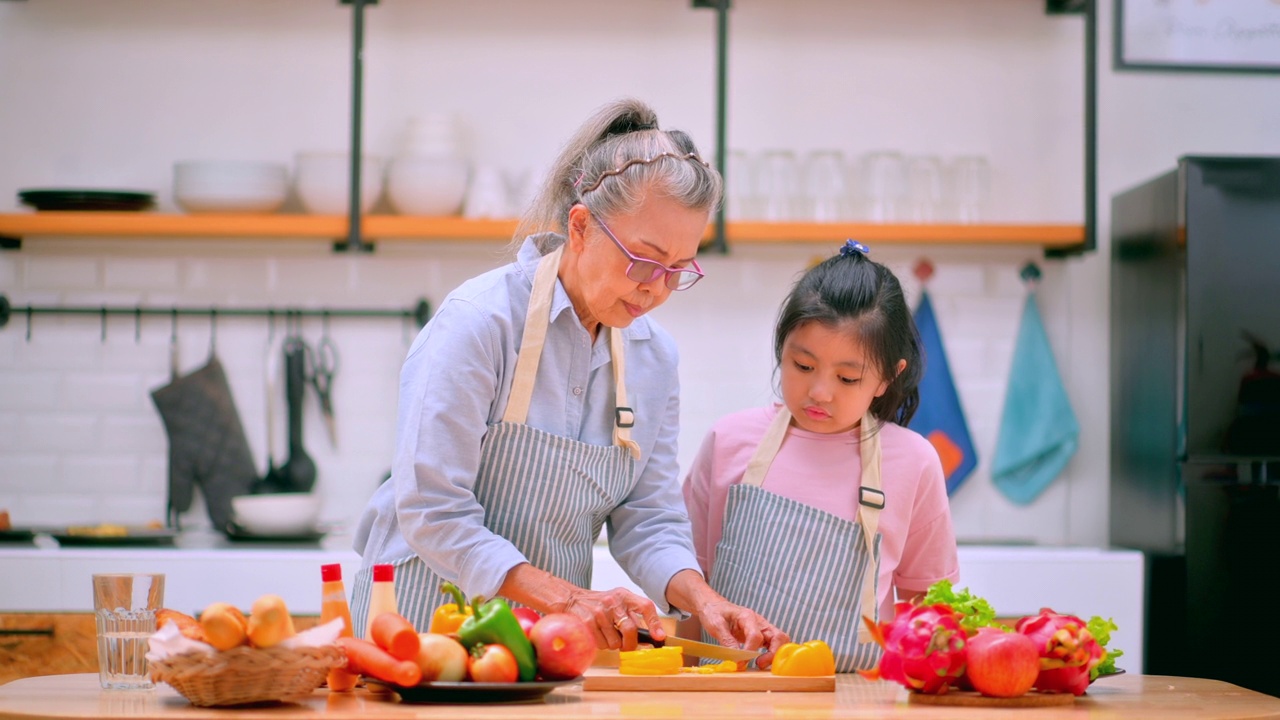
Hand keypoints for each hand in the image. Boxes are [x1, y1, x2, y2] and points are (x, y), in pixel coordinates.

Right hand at [498, 563, 664, 650]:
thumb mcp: (615, 601)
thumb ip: (631, 614)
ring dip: (611, 644)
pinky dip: (600, 645)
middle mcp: (612, 602)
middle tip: (626, 646)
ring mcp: (599, 612)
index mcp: (623, 595)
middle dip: (629, 643)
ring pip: (615, 642)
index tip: (659, 637)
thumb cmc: (596, 603)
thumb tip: (650, 637)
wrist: (568, 599)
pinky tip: (595, 635)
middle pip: (630, 630)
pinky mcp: (587, 623)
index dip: (655, 622)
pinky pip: (601, 644)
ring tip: (604, 634)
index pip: (645, 606)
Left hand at [665, 569, 789, 668]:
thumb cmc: (714, 612)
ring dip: (774, 654)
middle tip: (759, 664)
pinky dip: (772, 654)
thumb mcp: (715, 625)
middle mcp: (759, 622)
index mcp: (747, 616)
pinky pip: (773, 644)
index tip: (740, 662)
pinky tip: (760, 661)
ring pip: (779, 641)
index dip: (750, 651)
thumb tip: (736, 658)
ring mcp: (762, 628)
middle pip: (778, 637)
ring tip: (760, 664)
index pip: (756, 636)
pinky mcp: (761, 636)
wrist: (713, 606)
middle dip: (773, 653)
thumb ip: (727, 641)